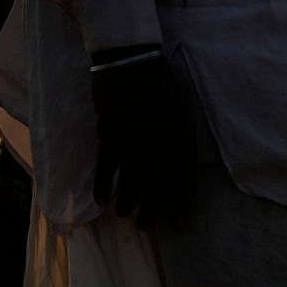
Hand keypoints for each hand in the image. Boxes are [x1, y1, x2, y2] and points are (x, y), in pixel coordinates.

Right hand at [88, 46, 197, 228]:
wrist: (131, 61)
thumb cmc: (160, 83)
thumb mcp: (182, 111)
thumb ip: (181, 139)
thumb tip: (178, 165)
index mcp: (182, 138)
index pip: (185, 181)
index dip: (181, 205)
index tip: (177, 222)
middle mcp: (161, 146)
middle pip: (158, 190)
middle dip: (152, 213)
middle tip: (146, 226)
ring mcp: (134, 144)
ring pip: (132, 186)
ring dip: (128, 205)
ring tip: (124, 214)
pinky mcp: (110, 138)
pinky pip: (107, 171)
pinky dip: (104, 188)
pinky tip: (102, 200)